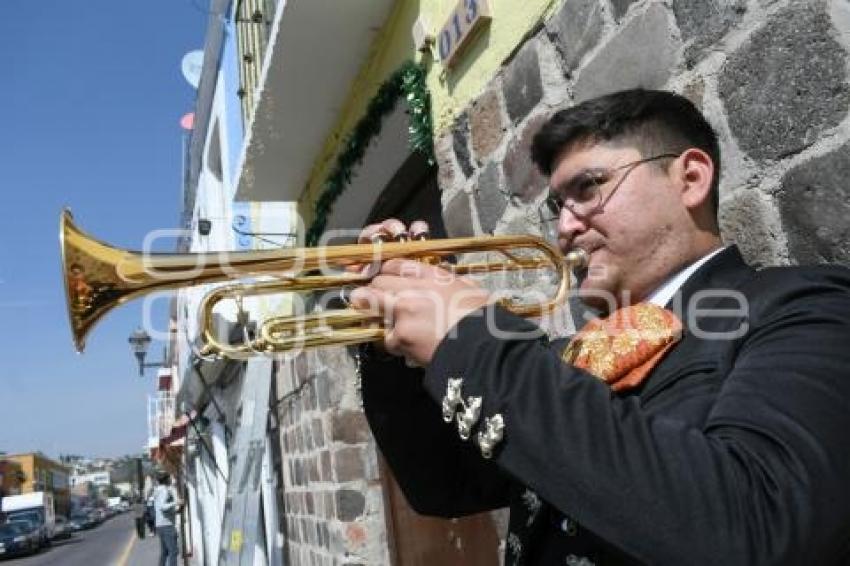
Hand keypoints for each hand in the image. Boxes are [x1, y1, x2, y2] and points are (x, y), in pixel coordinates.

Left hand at [349, 221, 491, 364]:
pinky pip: (388, 338)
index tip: (385, 281)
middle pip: (379, 282)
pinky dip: (397, 344)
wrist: (482, 344)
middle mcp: (414, 288)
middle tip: (383, 304)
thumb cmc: (482, 318)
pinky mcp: (400, 334)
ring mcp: (404, 310)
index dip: (387, 273)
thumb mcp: (468, 288)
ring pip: (373, 305)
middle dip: (378, 293)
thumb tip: (448, 282)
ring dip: (379, 314)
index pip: (396, 264)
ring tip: (391, 324)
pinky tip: (410, 346)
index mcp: (432, 275)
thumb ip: (449, 282)